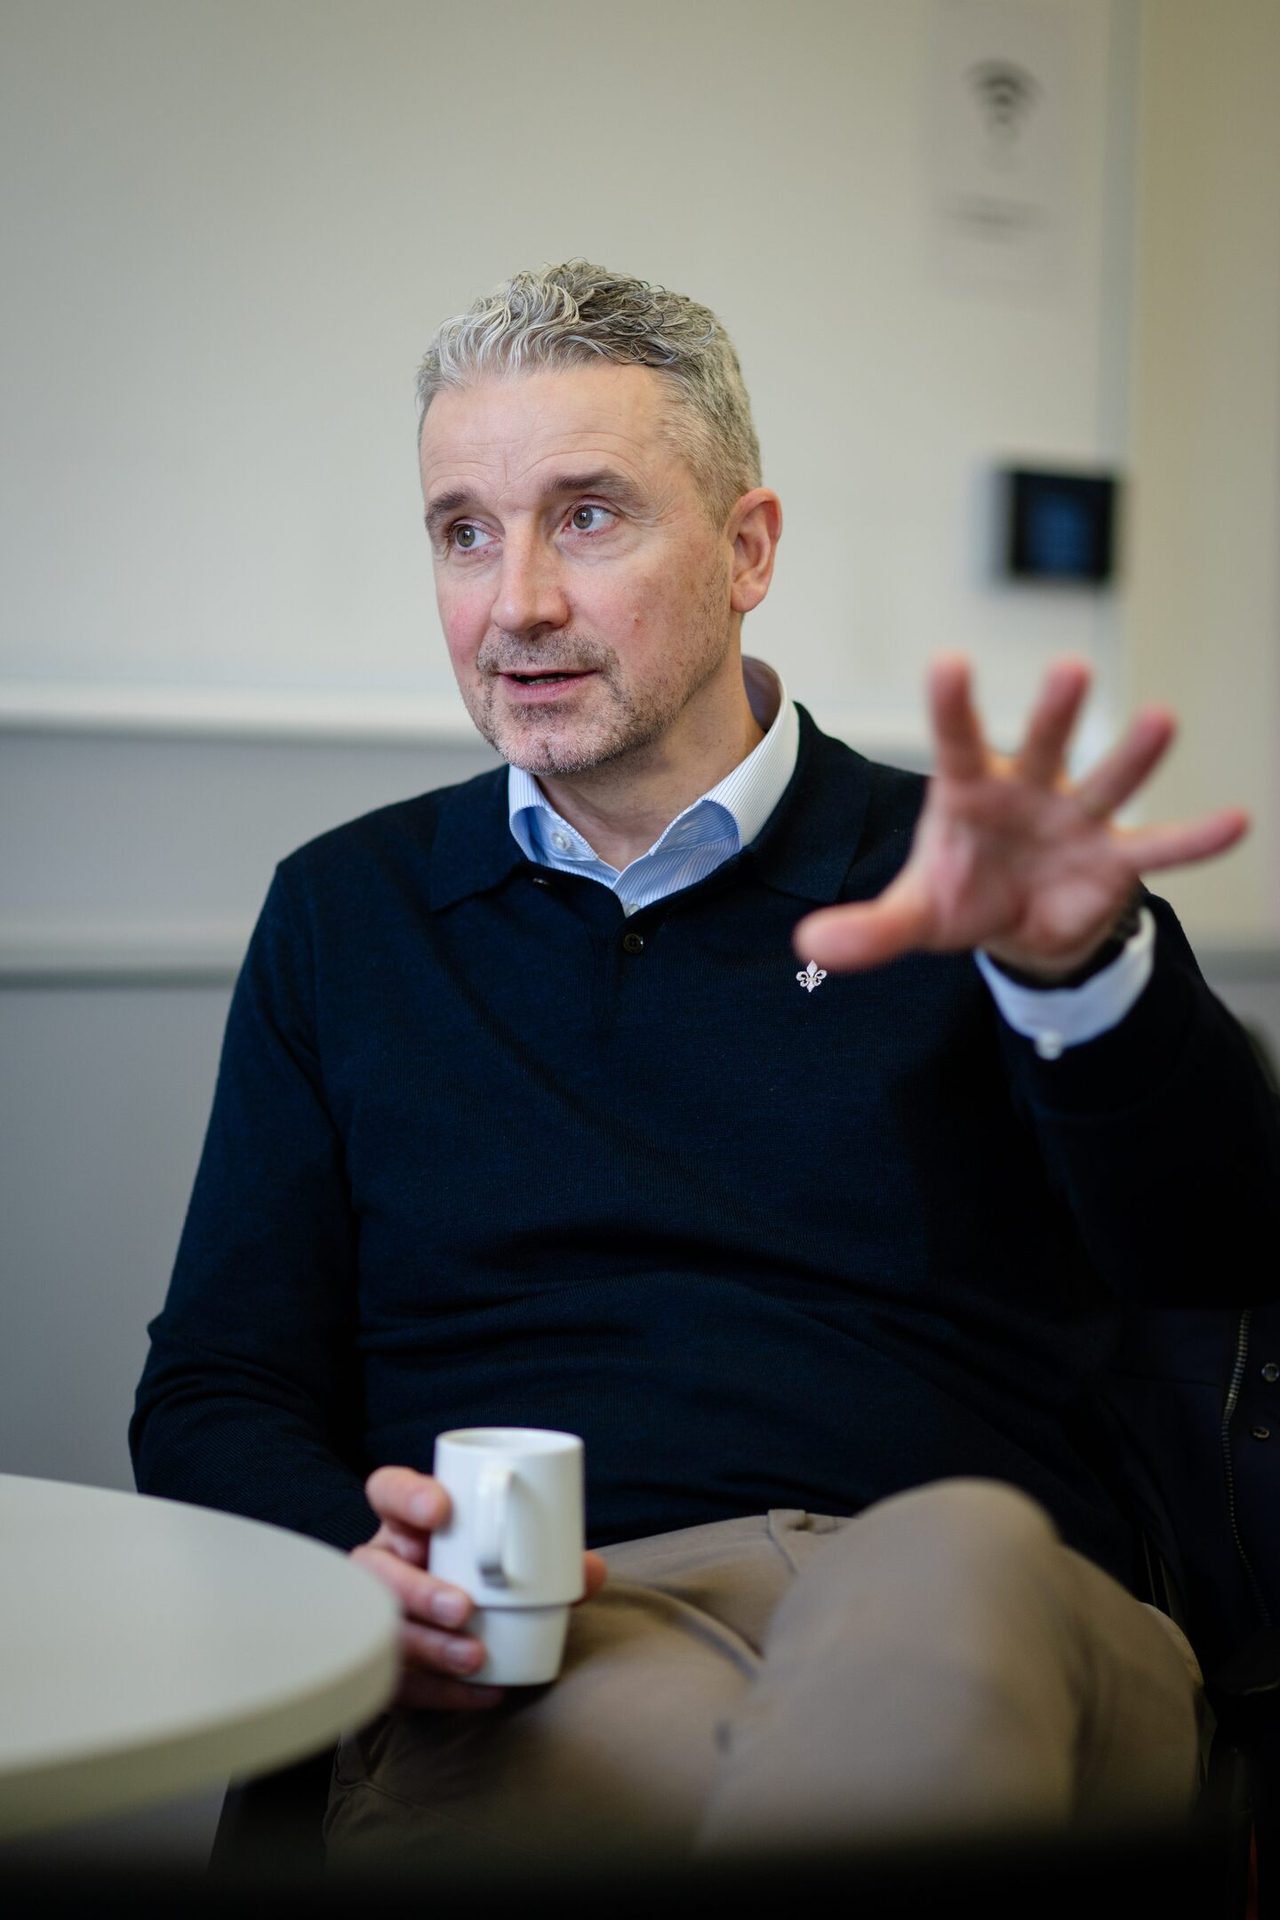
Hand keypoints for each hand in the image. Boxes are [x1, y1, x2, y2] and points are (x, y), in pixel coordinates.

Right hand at [351, 1465, 607, 1710]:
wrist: (460, 1635)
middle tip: (463, 1607)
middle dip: (418, 1590)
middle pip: (376, 1569)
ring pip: (383, 1628)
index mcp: (409, 1525)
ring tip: (474, 1657)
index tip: (442, 1509)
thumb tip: (590, 1570)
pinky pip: (399, 1682)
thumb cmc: (483, 1580)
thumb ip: (547, 1561)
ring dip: (429, 1646)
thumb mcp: (506, 1560)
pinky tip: (481, 1692)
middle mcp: (386, 1564)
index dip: (406, 1496)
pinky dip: (442, 1691)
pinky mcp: (384, 1664)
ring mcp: (377, 1615)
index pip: (389, 1491)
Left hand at [794, 654, 1248, 980]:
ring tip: (1164, 720)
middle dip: (1054, 713)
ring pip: (1107, 780)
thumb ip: (868, 930)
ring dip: (1134, 756)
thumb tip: (809, 946)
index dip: (953, 706)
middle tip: (1071, 669)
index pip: (955, 741)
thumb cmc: (963, 894)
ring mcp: (1076, 818)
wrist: (1017, 929)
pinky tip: (1236, 822)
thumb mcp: (913, 916)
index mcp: (968, 791)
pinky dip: (1195, 839)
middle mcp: (1027, 790)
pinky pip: (1159, 847)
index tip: (950, 662)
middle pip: (1040, 745)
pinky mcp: (1115, 858)